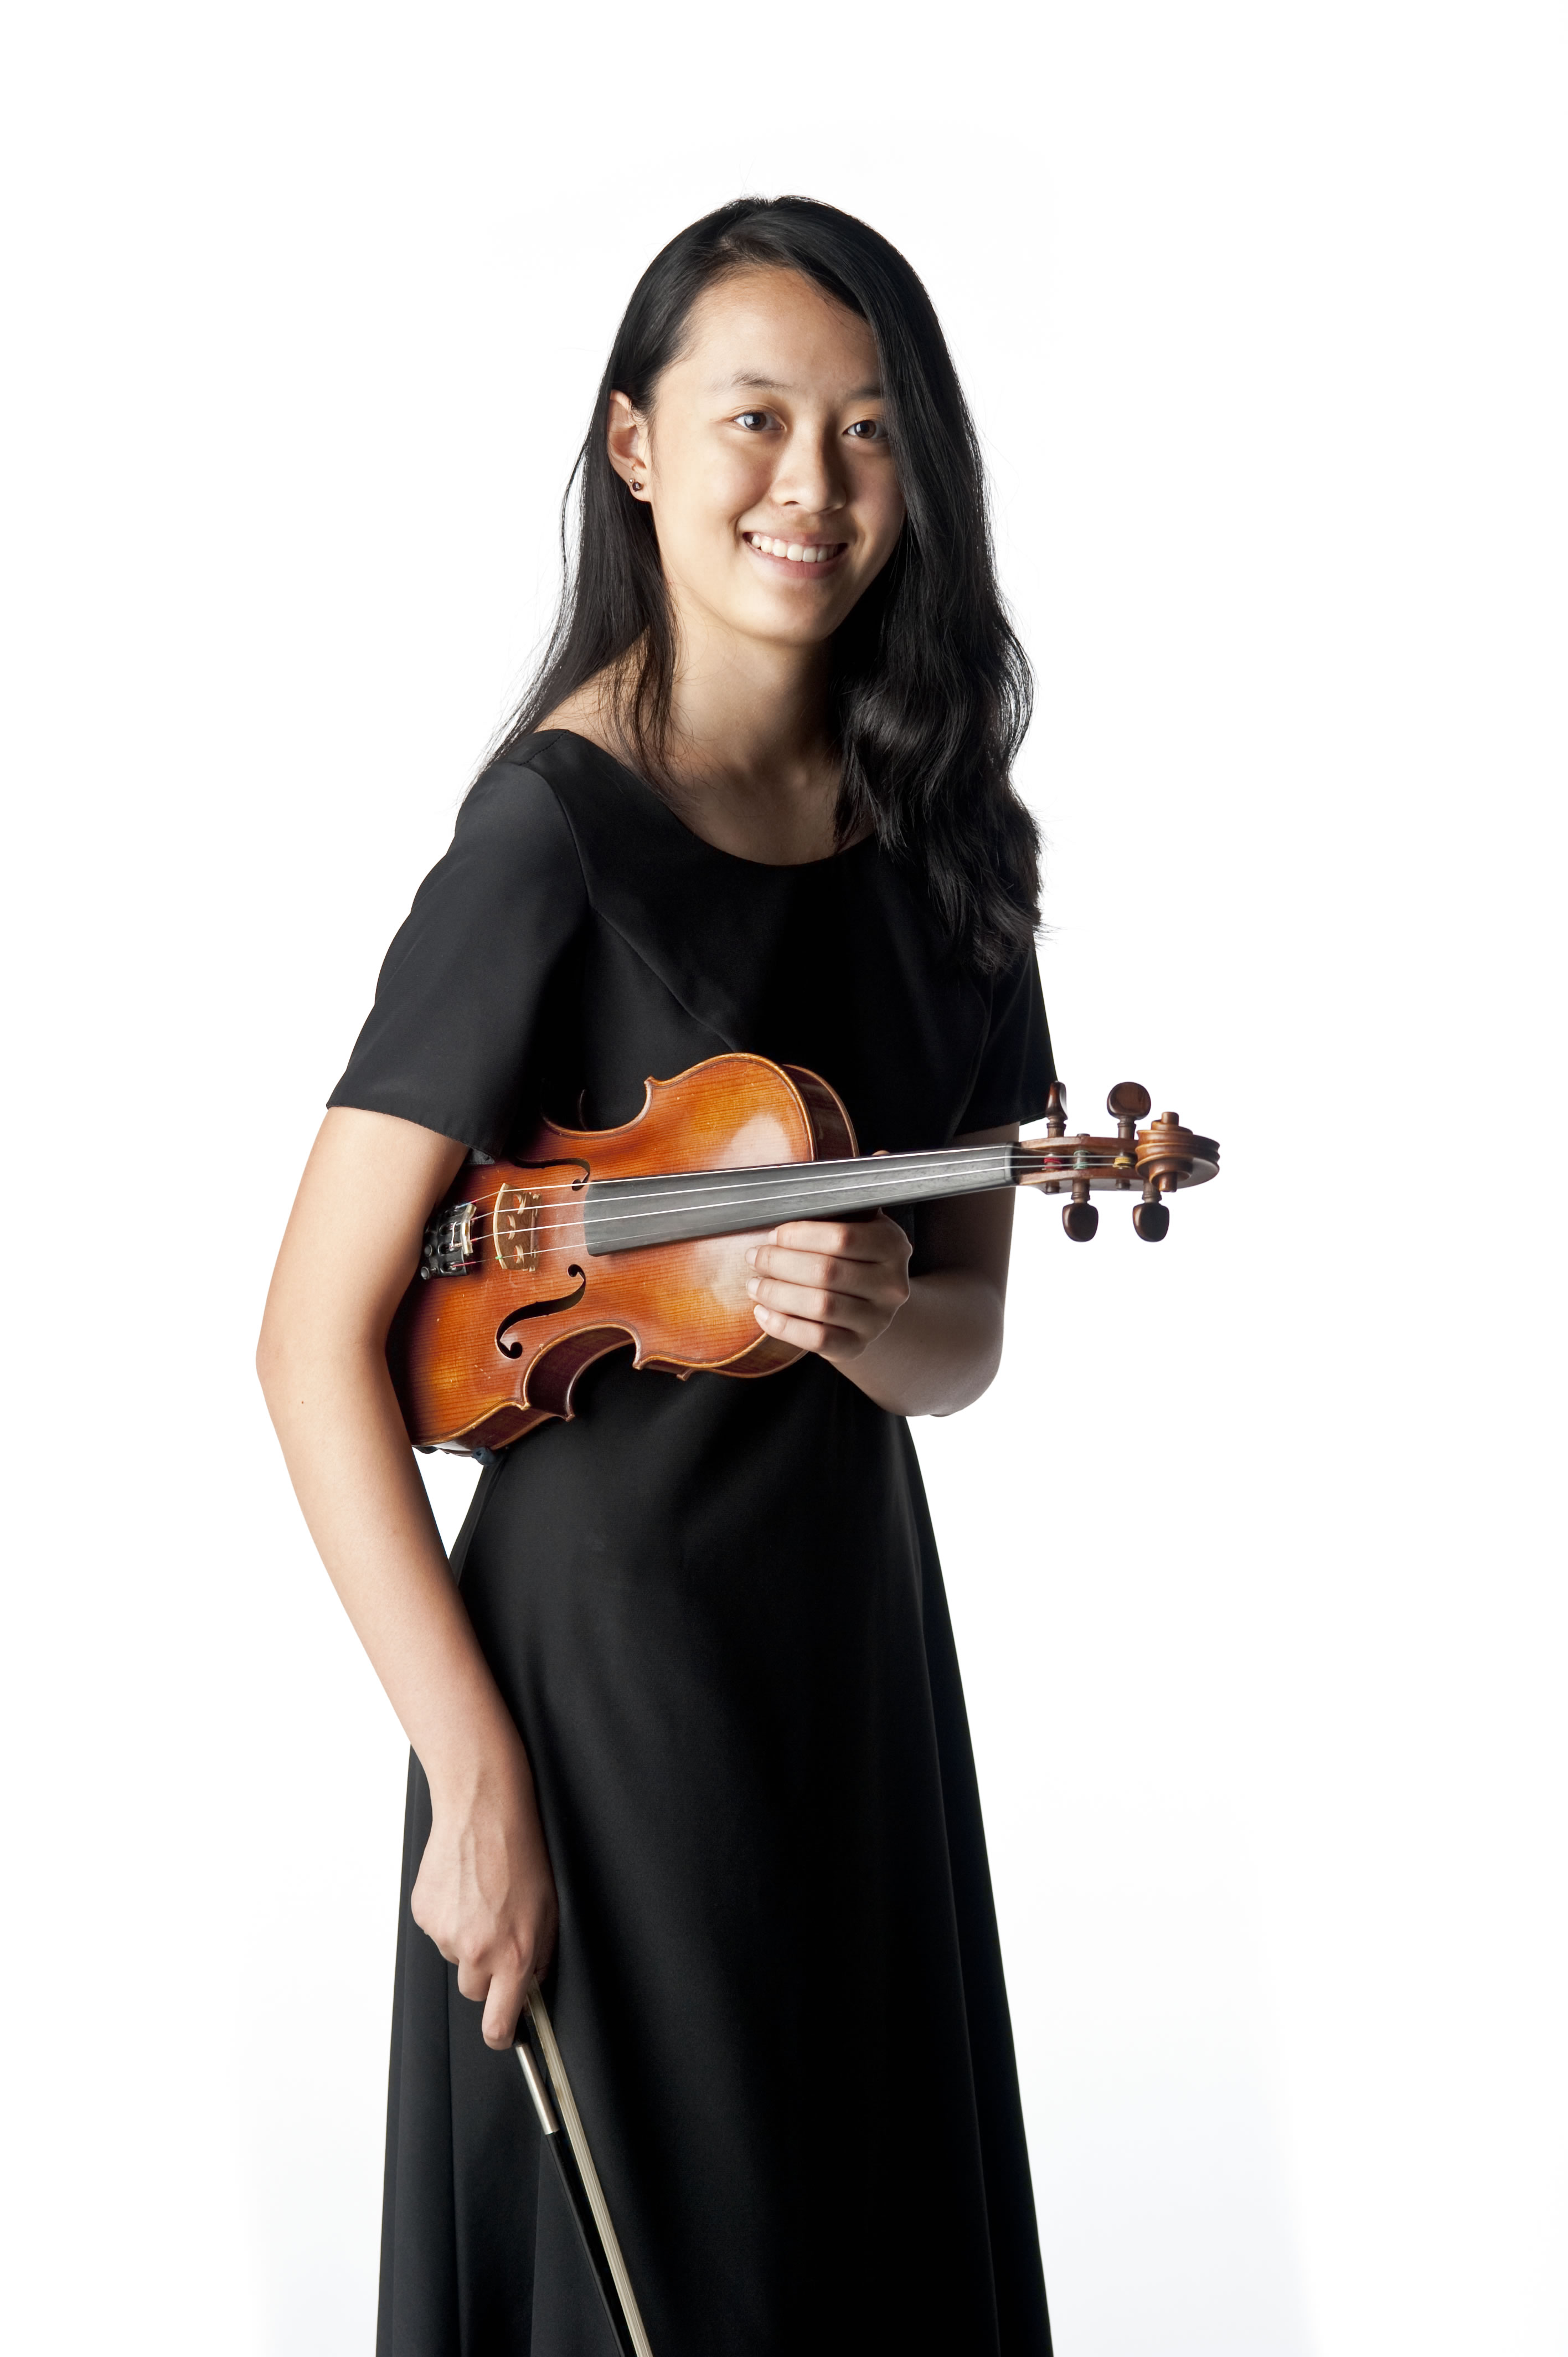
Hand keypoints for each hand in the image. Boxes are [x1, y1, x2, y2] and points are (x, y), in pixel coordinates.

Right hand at [410, 1745, 558, 2050]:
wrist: (483, 1812)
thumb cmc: (522, 1854)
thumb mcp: (549, 1909)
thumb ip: (540, 1955)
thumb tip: (530, 1982)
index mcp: (513, 1954)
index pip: (498, 2023)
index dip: (501, 2034)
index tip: (503, 2033)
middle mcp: (477, 1951)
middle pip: (475, 1991)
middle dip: (487, 1973)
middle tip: (498, 1934)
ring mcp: (446, 1934)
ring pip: (456, 1957)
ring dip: (468, 1940)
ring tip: (482, 1898)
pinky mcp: (424, 1915)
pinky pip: (438, 1930)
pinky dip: (449, 1917)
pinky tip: (463, 1888)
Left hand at [744, 1210, 912, 1364]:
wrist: (869, 1306)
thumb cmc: (850, 1260)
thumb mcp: (853, 1230)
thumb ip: (828, 1219)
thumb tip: (779, 1210)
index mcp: (892, 1245)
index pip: (842, 1238)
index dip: (800, 1236)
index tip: (773, 1236)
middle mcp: (891, 1284)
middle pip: (826, 1272)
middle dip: (780, 1263)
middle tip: (754, 1258)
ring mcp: (877, 1319)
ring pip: (820, 1306)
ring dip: (777, 1294)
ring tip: (755, 1285)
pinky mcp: (858, 1346)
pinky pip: (816, 1338)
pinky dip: (783, 1325)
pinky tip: (763, 1313)